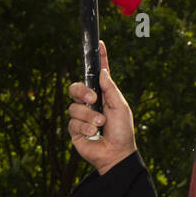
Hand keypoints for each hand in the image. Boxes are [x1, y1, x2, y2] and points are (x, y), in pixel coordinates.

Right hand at [68, 41, 136, 175]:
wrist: (116, 153)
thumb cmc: (122, 130)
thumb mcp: (120, 106)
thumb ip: (110, 88)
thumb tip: (103, 72)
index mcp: (104, 94)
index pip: (99, 73)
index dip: (99, 58)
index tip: (99, 43)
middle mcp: (90, 102)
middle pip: (75, 87)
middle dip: (82, 91)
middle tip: (93, 98)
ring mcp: (81, 115)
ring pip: (74, 106)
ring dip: (89, 115)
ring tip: (100, 124)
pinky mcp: (74, 129)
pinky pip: (73, 122)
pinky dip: (85, 126)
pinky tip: (93, 133)